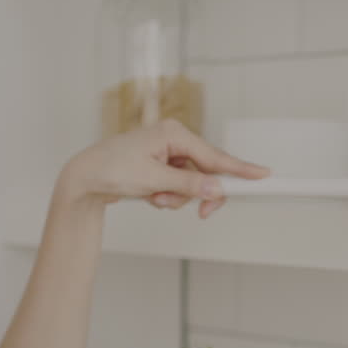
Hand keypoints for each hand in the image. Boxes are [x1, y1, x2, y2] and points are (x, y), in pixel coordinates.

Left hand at [59, 119, 271, 218]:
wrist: (84, 178)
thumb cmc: (112, 169)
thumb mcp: (153, 180)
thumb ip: (188, 184)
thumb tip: (216, 188)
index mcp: (174, 134)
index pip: (215, 156)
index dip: (240, 169)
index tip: (264, 175)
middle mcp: (174, 139)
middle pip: (207, 172)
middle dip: (197, 194)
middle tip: (201, 214)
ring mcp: (168, 153)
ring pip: (192, 183)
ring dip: (178, 198)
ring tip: (155, 198)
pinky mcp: (161, 166)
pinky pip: (179, 186)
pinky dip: (168, 196)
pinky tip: (150, 195)